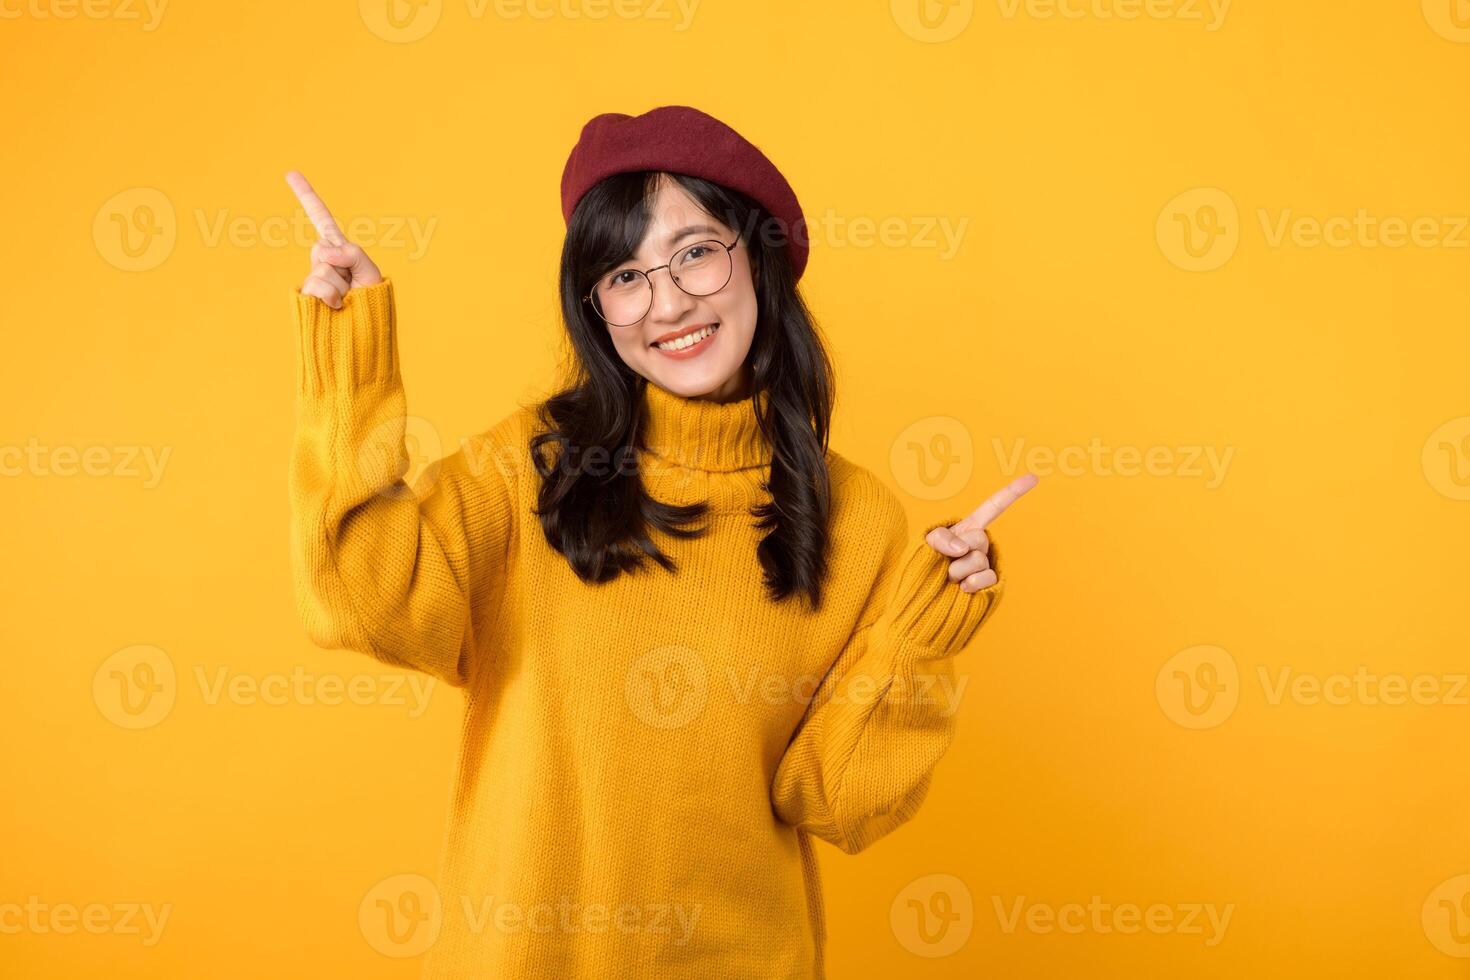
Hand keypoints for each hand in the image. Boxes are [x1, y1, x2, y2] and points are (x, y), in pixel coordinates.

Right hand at [284, 170, 381, 308]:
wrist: (364, 334)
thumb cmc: (371, 305)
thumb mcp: (371, 273)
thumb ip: (352, 254)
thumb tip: (323, 250)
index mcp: (338, 252)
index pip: (321, 219)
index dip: (307, 196)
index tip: (290, 172)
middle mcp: (322, 263)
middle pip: (323, 248)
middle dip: (343, 266)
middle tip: (352, 286)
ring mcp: (312, 280)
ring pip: (322, 270)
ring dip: (341, 288)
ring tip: (347, 301)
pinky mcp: (306, 297)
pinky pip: (318, 287)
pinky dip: (332, 298)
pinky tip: (337, 308)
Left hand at [926, 472, 1037, 592]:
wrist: (926, 595)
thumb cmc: (927, 565)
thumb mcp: (928, 543)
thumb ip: (942, 538)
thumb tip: (964, 549)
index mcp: (969, 529)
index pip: (994, 507)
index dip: (1013, 492)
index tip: (1033, 478)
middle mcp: (981, 545)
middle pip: (979, 538)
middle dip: (958, 551)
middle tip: (945, 563)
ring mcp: (986, 565)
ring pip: (978, 560)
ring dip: (956, 571)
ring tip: (948, 578)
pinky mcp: (989, 584)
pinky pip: (985, 578)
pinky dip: (969, 584)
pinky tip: (961, 588)